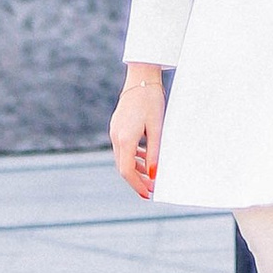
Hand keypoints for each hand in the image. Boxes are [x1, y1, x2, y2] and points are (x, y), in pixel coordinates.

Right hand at [111, 63, 163, 199]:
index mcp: (125, 138)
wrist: (141, 78)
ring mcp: (115, 131)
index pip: (127, 171)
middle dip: (137, 180)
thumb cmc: (151, 101)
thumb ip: (154, 152)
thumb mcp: (156, 128)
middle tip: (151, 189)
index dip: (137, 185)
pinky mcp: (118, 126)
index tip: (147, 194)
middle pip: (123, 167)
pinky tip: (145, 158)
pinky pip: (123, 148)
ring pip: (123, 158)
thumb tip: (154, 174)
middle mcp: (116, 136)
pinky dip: (133, 157)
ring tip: (151, 176)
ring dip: (135, 169)